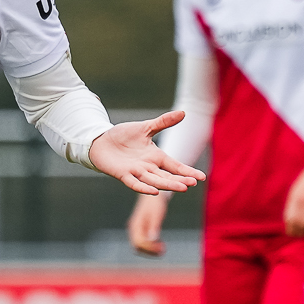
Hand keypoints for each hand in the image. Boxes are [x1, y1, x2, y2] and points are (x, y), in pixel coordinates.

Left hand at [87, 110, 206, 196]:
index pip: (175, 166)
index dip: (187, 172)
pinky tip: (154, 191)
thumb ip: (163, 122)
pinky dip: (144, 187)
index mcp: (156, 157)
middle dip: (180, 180)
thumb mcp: (146, 127)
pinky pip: (135, 183)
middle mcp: (148, 167)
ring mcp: (136, 171)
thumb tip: (183, 112)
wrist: (101, 141)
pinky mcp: (123, 174)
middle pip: (167, 176)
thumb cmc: (123, 136)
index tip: (202, 178)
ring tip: (182, 188)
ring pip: (154, 181)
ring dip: (167, 185)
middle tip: (193, 183)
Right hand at [128, 192, 169, 255]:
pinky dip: (151, 246)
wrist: (155, 194)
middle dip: (150, 251)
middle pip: (137, 247)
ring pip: (139, 247)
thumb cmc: (156, 202)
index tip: (163, 248)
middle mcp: (134, 229)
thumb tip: (152, 239)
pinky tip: (161, 244)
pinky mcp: (141, 231)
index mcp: (136, 225)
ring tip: (163, 249)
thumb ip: (154, 225)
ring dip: (150, 250)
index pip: (139, 242)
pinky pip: (143, 243)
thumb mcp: (157, 213)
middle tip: (164, 250)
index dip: (150, 248)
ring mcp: (136, 230)